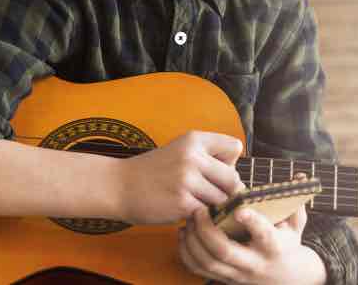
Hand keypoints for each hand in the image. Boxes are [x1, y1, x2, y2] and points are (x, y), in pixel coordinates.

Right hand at [118, 131, 245, 223]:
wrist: (118, 186)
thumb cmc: (154, 171)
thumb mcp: (180, 150)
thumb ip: (208, 157)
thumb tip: (238, 179)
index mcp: (194, 139)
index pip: (234, 147)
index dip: (229, 162)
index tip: (215, 172)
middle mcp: (192, 156)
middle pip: (233, 178)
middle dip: (226, 191)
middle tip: (209, 196)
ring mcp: (187, 180)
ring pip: (222, 199)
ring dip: (213, 207)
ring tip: (196, 205)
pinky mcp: (182, 203)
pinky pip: (207, 214)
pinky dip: (200, 218)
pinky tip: (185, 213)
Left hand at [177, 202, 326, 284]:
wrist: (285, 279)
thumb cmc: (286, 244)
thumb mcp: (295, 226)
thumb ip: (295, 202)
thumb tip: (299, 177)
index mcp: (273, 247)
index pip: (264, 236)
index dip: (252, 222)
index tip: (239, 209)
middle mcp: (253, 263)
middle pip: (225, 252)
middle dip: (207, 230)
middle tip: (199, 209)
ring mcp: (236, 274)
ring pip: (207, 262)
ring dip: (193, 240)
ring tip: (190, 218)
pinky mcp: (223, 279)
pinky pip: (198, 269)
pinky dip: (186, 252)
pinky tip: (185, 234)